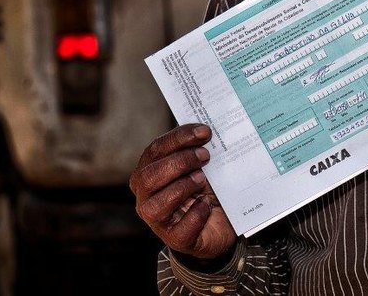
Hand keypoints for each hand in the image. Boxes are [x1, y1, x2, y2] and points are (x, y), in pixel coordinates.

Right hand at [130, 124, 235, 259]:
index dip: (178, 138)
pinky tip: (207, 205)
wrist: (221, 223)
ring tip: (203, 180)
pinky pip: (181, 228)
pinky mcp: (176, 239)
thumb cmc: (206, 190)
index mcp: (149, 173)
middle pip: (148, 176)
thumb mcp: (200, 166)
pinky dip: (197, 213)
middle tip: (205, 156)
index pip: (155, 151)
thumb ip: (195, 150)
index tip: (204, 132)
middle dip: (179, 162)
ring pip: (156, 205)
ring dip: (183, 187)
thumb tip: (205, 129)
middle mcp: (146, 197)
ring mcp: (158, 221)